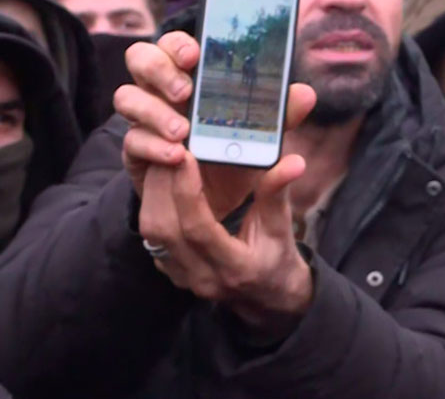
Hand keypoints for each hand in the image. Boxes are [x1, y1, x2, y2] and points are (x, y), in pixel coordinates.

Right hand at [115, 31, 315, 215]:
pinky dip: (153, 146)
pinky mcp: (136, 151)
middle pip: (140, 59)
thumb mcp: (260, 134)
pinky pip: (132, 140)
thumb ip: (280, 114)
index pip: (174, 44)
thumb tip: (305, 93)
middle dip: (159, 70)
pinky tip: (176, 156)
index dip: (179, 43)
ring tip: (182, 131)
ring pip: (127, 96)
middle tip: (186, 91)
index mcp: (192, 75)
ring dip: (154, 111)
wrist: (212, 201)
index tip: (195, 53)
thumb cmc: (232, 153)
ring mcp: (144, 119)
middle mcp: (161, 91)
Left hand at [140, 152, 312, 336]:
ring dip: (153, 192)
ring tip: (163, 160)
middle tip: (168, 148)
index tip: (186, 155)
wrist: (268, 295)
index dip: (187, 190)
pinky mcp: (171, 271)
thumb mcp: (281, 226)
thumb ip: (278, 193)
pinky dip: (152, 205)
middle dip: (162, 184)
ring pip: (151, 232)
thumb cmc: (277, 256)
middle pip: (164, 228)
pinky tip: (161, 182)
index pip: (198, 228)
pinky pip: (151, 237)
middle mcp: (203, 277)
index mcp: (236, 267)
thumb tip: (293, 161)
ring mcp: (183, 278)